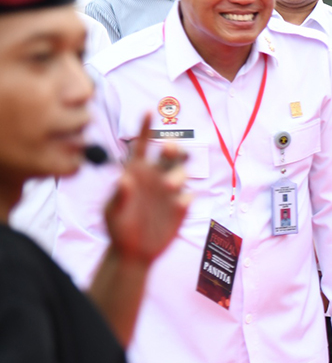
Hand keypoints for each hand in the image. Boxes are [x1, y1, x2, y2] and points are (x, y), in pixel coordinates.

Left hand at [104, 114, 190, 264]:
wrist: (133, 252)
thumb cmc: (117, 228)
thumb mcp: (112, 213)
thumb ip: (119, 196)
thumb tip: (124, 179)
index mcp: (136, 172)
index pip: (143, 145)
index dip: (146, 128)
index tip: (149, 110)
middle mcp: (156, 177)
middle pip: (171, 154)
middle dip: (174, 148)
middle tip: (169, 148)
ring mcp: (170, 191)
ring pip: (182, 171)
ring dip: (178, 173)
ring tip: (170, 185)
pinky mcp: (181, 207)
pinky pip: (187, 196)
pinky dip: (184, 197)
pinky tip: (178, 204)